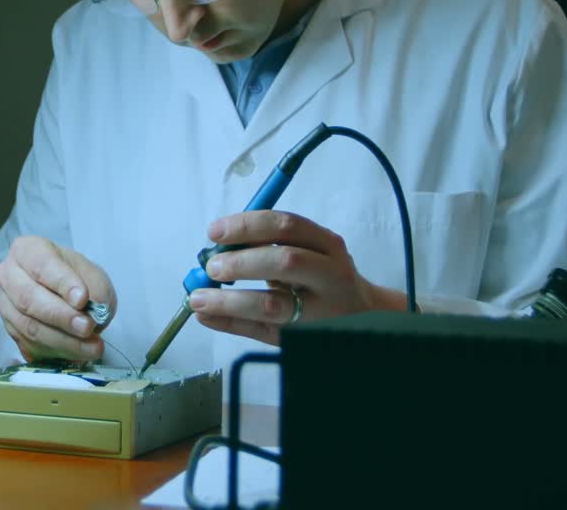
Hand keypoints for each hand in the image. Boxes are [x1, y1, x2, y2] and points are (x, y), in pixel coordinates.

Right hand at [0, 236, 116, 362]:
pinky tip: (79, 354)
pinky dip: (57, 352)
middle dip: (61, 317)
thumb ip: (94, 292)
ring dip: (63, 340)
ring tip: (92, 347)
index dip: (63, 283)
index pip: (42, 265)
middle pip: (28, 299)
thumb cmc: (78, 279)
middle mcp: (9, 276)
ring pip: (29, 326)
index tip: (82, 299)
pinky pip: (30, 345)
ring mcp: (6, 305)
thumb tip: (90, 315)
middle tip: (88, 327)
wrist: (69, 297)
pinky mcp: (11, 331)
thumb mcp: (94, 277)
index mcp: (27, 250)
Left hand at [187, 210, 407, 344]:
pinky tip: (208, 317)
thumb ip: (268, 247)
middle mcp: (330, 275)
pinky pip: (262, 333)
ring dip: (230, 300)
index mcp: (327, 245)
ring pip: (274, 305)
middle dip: (242, 262)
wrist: (366, 319)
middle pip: (285, 261)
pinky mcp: (306, 340)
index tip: (215, 232)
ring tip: (200, 298)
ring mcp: (321, 312)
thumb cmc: (324, 281)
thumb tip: (214, 248)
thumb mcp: (308, 254)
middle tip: (212, 266)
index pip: (287, 225)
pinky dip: (231, 324)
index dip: (247, 226)